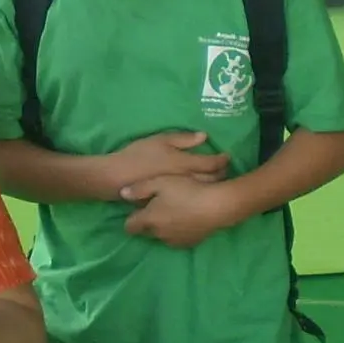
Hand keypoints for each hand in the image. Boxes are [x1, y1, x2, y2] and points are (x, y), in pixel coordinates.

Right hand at [96, 130, 227, 201]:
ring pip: (204, 192)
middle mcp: (187, 181)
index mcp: (185, 164)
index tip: (226, 158)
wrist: (117, 179)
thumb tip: (204, 137)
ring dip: (213, 186)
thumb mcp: (159, 140)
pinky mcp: (173, 205)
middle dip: (221, 174)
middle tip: (226, 170)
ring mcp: (180, 195)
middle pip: (212, 180)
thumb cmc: (138, 156)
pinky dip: (200, 197)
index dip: (222, 160)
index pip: (212, 164)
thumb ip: (183, 139)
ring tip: (216, 182)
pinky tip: (200, 195)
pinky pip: (192, 201)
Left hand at [119, 171, 244, 248]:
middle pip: (146, 231)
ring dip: (163, 226)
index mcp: (149, 220)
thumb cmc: (186, 189)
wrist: (217, 205)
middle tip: (157, 206)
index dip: (131, 219)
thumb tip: (122, 194)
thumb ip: (139, 189)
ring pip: (162, 235)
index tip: (137, 210)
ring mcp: (175, 241)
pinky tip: (186, 218)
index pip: (130, 226)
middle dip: (148, 221)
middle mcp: (159, 234)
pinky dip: (177, 230)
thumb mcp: (160, 182)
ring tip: (174, 211)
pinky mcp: (190, 243)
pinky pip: (177, 238)